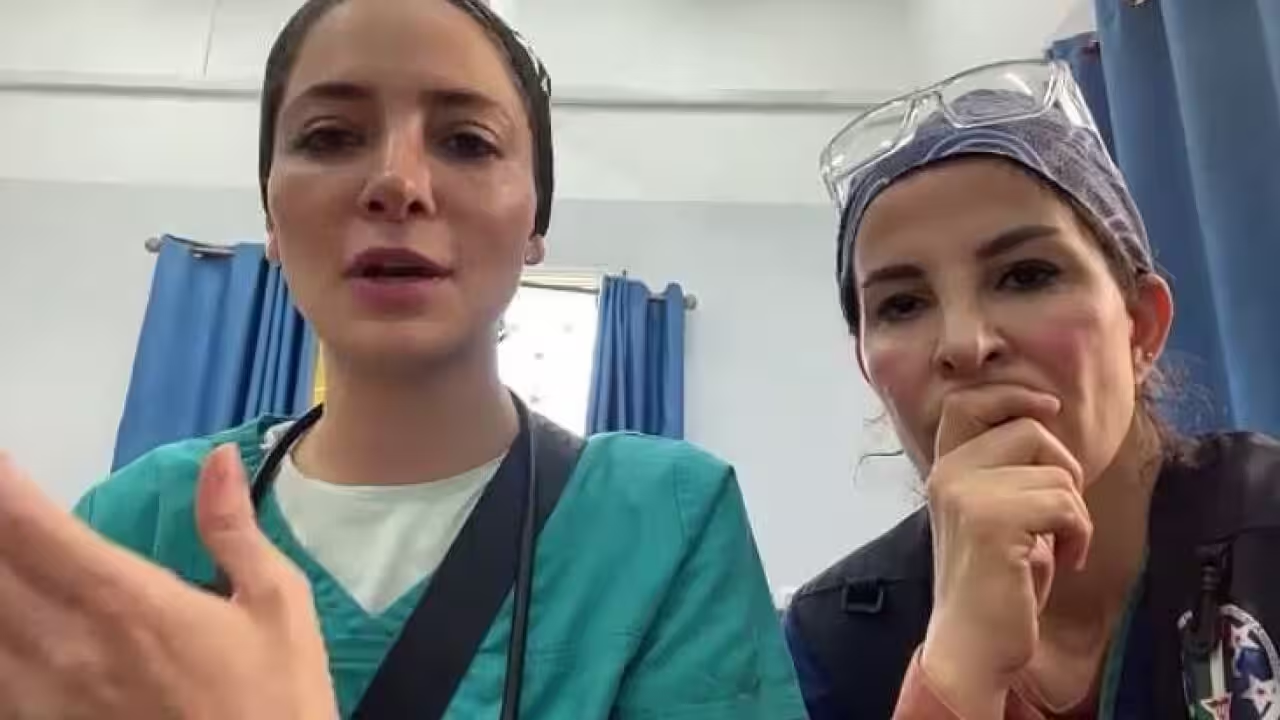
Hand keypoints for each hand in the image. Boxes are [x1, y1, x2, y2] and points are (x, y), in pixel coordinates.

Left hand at [0, 445, 336, 719]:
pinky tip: (11, 619)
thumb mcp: (277, 606)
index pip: (32, 528)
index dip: (0, 484)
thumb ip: (234, 529)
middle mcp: (66, 646)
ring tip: (4, 554)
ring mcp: (40, 698)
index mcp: (127, 603)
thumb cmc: (276, 702)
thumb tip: (219, 459)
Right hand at [919, 386, 1091, 719]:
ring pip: (1057, 473)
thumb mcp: (994, 513)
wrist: (972, 645)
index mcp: (944, 469)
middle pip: (1029, 429)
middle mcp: (948, 474)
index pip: (968, 401)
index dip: (1012, 394)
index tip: (1048, 408)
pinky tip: (1064, 561)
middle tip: (1061, 513)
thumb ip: (1006, 472)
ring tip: (1058, 547)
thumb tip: (1046, 425)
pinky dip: (1079, 535)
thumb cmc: (995, 584)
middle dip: (1063, 468)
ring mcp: (966, 495)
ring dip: (1075, 514)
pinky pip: (1065, 504)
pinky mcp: (992, 521)